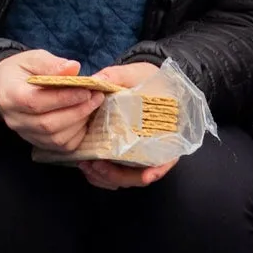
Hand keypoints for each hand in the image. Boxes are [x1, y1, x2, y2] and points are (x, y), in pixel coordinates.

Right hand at [0, 47, 101, 151]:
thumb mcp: (33, 58)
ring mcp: (25, 134)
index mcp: (10, 96)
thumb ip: (51, 64)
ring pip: (56, 138)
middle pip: (47, 124)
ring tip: (93, 105)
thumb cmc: (21, 71)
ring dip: (79, 123)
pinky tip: (85, 119)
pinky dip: (77, 135)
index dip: (63, 98)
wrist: (6, 87)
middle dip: (77, 111)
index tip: (85, 90)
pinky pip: (61, 147)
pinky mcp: (37, 142)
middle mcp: (15, 119)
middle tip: (97, 97)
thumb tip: (73, 68)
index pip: (35, 102)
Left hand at [77, 62, 173, 188]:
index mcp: (165, 133)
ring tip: (87, 165)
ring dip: (105, 177)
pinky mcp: (119, 157)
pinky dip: (99, 176)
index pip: (166, 159)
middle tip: (97, 165)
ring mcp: (135, 156)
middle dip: (118, 176)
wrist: (138, 82)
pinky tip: (85, 165)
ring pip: (124, 179)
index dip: (157, 169)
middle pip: (140, 175)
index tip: (146, 175)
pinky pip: (112, 176)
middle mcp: (152, 150)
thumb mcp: (135, 74)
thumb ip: (118, 76)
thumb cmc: (144, 79)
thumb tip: (97, 81)